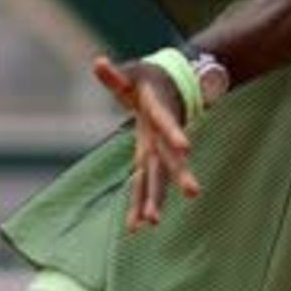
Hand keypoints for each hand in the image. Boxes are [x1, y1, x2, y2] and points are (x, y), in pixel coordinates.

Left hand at [92, 54, 201, 230]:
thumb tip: (98, 64)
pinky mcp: (154, 159)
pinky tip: (136, 227)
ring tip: (152, 223)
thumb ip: (115, 74)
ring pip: (160, 177)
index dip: (174, 133)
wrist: (171, 86)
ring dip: (156, 199)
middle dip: (178, 176)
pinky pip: (148, 184)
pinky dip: (142, 204)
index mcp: (159, 111)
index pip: (168, 123)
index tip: (185, 147)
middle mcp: (163, 136)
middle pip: (171, 157)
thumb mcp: (132, 72)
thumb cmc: (148, 78)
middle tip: (192, 193)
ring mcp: (159, 150)